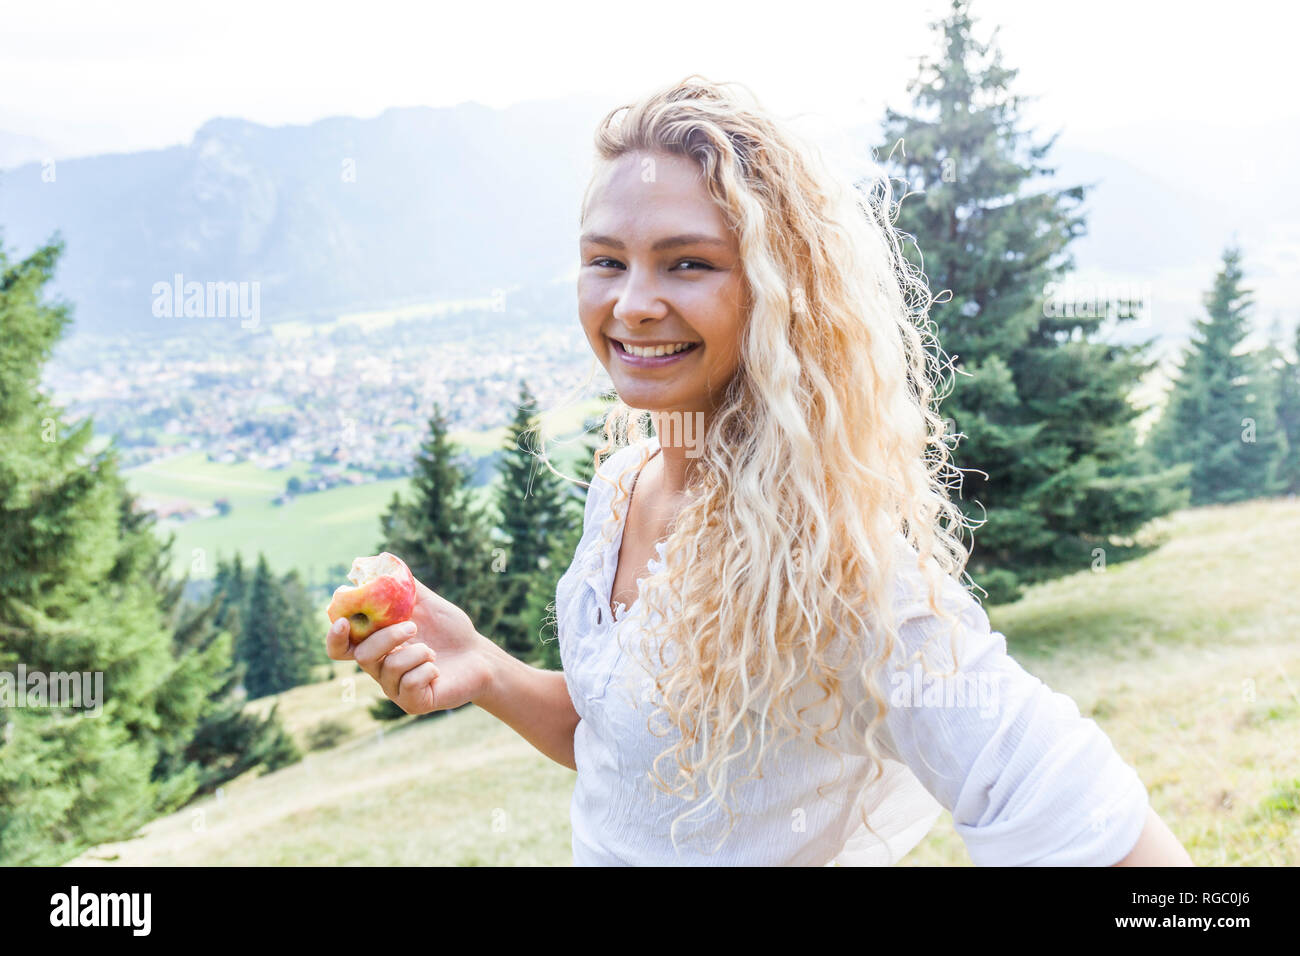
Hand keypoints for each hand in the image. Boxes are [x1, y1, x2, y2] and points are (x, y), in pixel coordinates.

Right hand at [325, 578, 496, 714]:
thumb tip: (384, 560)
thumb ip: (404, 585)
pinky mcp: (413, 703)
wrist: (479, 656)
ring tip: (432, 651)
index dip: (335, 637)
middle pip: (363, 655)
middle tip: (413, 627)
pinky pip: (410, 684)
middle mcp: (379, 669)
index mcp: (376, 645)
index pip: (342, 648)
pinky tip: (437, 669)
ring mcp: (394, 688)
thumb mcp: (427, 602)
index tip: (343, 621)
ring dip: (417, 652)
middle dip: (388, 637)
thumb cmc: (450, 630)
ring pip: (389, 668)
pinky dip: (428, 670)